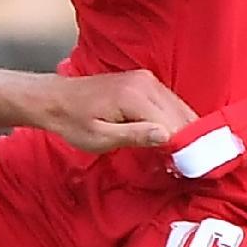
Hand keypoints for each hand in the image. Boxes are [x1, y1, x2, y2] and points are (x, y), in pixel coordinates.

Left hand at [27, 69, 194, 153]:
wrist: (56, 99)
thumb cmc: (73, 122)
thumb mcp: (100, 138)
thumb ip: (134, 136)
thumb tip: (168, 136)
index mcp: (135, 97)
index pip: (174, 124)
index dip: (184, 146)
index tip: (188, 167)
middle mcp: (146, 83)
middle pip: (182, 114)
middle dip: (190, 138)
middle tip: (190, 164)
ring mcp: (146, 79)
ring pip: (179, 107)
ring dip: (185, 129)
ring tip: (184, 154)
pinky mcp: (145, 81)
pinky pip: (170, 102)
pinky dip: (175, 119)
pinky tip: (173, 137)